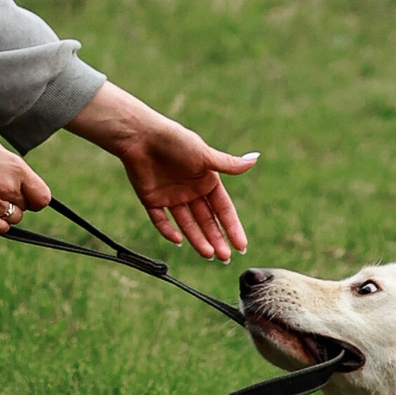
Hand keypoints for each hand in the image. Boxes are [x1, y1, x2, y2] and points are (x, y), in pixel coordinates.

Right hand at [0, 120, 50, 233]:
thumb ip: (11, 167)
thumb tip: (20, 178)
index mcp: (16, 168)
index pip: (42, 196)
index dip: (37, 198)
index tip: (30, 197)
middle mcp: (8, 187)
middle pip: (27, 207)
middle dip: (18, 202)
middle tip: (1, 192)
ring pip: (15, 218)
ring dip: (8, 212)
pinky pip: (1, 227)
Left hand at [67, 84, 258, 260]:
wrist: (140, 136)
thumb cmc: (175, 141)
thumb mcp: (204, 154)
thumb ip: (228, 164)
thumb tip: (255, 159)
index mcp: (206, 180)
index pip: (223, 209)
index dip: (232, 227)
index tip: (241, 246)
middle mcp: (191, 191)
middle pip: (206, 220)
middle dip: (216, 238)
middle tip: (225, 258)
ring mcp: (171, 197)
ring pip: (187, 224)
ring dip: (198, 239)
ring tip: (208, 255)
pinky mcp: (152, 200)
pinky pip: (161, 221)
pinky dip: (169, 231)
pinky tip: (178, 241)